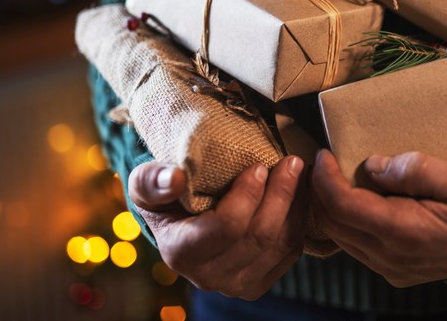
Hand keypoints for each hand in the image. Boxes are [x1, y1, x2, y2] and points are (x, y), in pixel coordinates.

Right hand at [128, 156, 307, 299]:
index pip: (226, 228)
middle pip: (259, 236)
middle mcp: (210, 276)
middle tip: (292, 162)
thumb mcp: (146, 183)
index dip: (247, 196)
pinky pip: (290, 253)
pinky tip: (300, 194)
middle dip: (281, 195)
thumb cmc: (165, 198)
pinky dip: (299, 221)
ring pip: (280, 245)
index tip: (258, 166)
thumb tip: (174, 178)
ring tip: (300, 172)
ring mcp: (237, 284)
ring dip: (295, 205)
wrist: (179, 225)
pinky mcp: (259, 282)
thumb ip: (152, 180)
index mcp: (182, 253)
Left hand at [311, 150, 446, 286]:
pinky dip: (346, 221)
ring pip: (339, 237)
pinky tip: (355, 200)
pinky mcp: (394, 271)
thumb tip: (372, 165)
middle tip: (325, 161)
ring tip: (335, 177)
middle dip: (320, 190)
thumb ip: (415, 169)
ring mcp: (391, 268)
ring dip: (330, 206)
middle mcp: (390, 256)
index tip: (324, 153)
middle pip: (333, 223)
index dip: (325, 177)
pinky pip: (355, 247)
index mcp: (403, 231)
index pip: (342, 205)